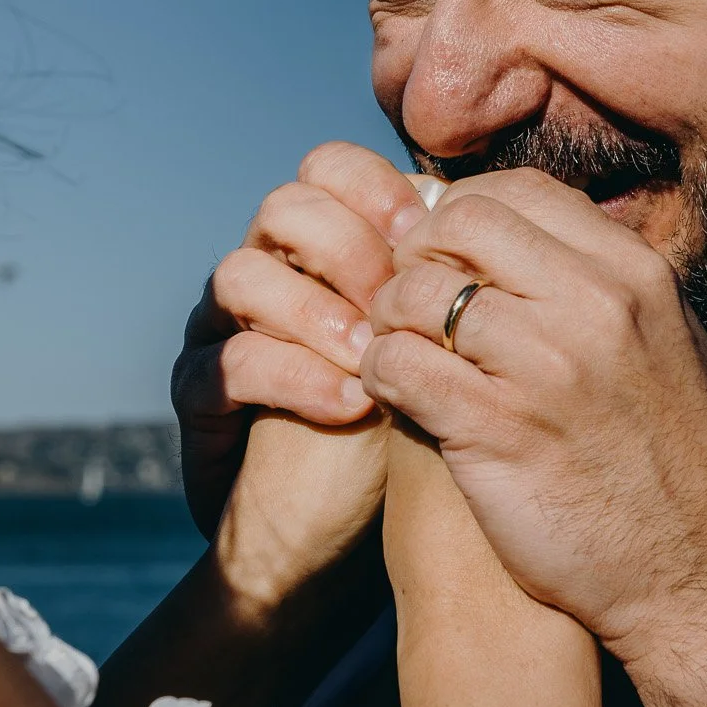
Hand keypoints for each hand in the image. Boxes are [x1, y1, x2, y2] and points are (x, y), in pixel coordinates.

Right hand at [171, 142, 427, 607]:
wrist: (332, 534)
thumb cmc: (401, 432)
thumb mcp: (436, 349)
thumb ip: (448, 284)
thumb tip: (506, 215)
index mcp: (321, 249)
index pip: (328, 171)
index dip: (374, 187)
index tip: (426, 232)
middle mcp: (267, 274)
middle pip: (282, 208)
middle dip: (345, 243)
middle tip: (395, 292)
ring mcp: (223, 332)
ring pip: (240, 275)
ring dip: (314, 309)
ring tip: (371, 356)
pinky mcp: (201, 398)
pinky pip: (227, 363)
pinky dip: (294, 377)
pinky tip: (350, 405)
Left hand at [359, 169, 706, 706]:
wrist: (697, 575)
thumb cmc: (676, 465)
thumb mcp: (671, 344)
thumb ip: (607, 285)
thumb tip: (541, 238)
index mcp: (634, 274)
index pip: (519, 190)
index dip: (466, 214)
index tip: (451, 256)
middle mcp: (591, 305)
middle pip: (459, 223)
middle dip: (418, 255)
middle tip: (412, 301)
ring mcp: (542, 365)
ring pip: (414, 291)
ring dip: (390, 319)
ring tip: (402, 351)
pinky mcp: (495, 430)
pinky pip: (397, 365)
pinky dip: (381, 374)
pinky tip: (398, 396)